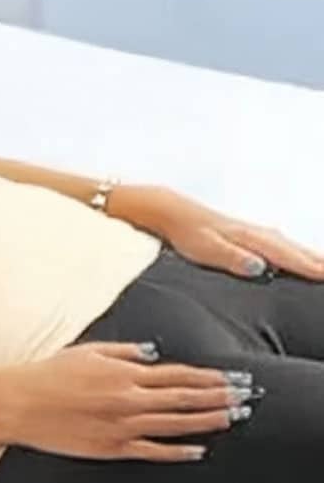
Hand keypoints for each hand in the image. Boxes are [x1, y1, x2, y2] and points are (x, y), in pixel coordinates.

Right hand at [1, 341, 257, 461]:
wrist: (20, 403)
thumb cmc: (48, 374)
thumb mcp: (87, 351)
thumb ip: (123, 352)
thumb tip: (152, 354)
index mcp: (124, 372)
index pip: (178, 374)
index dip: (209, 376)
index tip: (231, 377)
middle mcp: (129, 398)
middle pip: (185, 398)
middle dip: (218, 397)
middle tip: (245, 398)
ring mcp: (123, 425)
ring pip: (176, 424)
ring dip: (207, 421)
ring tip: (232, 418)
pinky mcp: (112, 447)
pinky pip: (153, 450)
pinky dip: (178, 450)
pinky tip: (198, 449)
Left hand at [110, 185, 323, 281]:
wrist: (173, 213)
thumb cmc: (187, 234)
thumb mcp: (206, 249)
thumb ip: (232, 259)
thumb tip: (260, 267)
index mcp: (252, 239)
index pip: (289, 257)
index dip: (311, 269)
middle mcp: (259, 234)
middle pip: (298, 250)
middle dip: (320, 262)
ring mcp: (256, 232)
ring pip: (292, 246)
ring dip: (312, 256)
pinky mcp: (249, 234)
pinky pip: (283, 245)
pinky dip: (297, 252)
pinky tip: (301, 256)